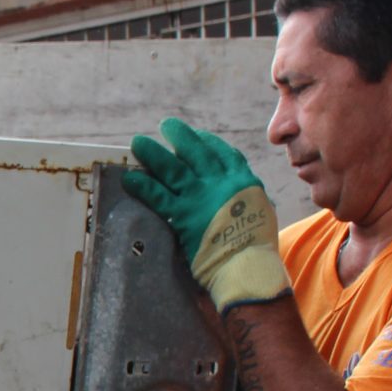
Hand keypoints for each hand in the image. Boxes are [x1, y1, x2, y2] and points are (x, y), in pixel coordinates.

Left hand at [125, 118, 288, 312]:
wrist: (249, 265)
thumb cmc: (258, 247)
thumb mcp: (262, 214)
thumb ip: (250, 203)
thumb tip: (255, 202)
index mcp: (244, 182)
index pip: (225, 155)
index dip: (210, 143)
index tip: (199, 136)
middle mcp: (222, 183)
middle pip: (197, 152)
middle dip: (180, 137)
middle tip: (166, 126)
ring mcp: (201, 197)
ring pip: (173, 169)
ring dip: (153, 154)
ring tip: (137, 143)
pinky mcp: (183, 215)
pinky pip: (158, 195)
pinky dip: (143, 185)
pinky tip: (129, 178)